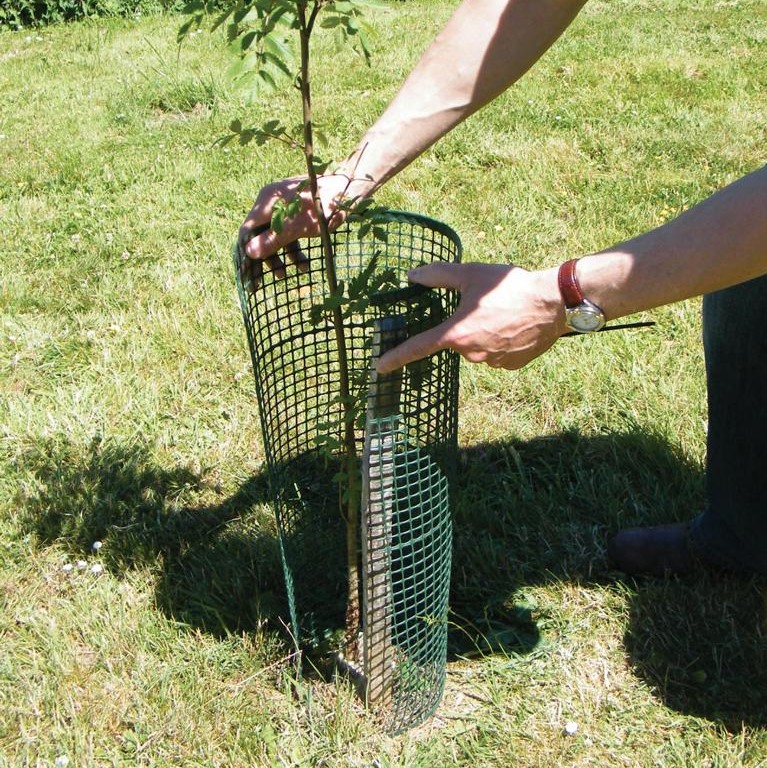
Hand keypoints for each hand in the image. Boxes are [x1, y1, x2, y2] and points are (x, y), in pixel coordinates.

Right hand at [237, 174, 351, 289]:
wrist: (348, 190)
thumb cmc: (322, 206)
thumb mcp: (297, 227)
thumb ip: (273, 239)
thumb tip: (249, 252)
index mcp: (267, 202)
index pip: (248, 230)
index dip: (247, 253)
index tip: (248, 275)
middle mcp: (272, 204)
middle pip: (261, 235)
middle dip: (265, 259)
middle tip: (262, 282)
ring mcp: (285, 209)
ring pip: (277, 237)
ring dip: (281, 257)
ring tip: (285, 276)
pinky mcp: (299, 215)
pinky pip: (290, 235)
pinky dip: (295, 250)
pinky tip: (304, 265)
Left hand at [376, 262, 566, 372]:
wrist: (552, 303)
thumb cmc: (509, 287)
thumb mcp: (470, 274)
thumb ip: (438, 275)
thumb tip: (413, 276)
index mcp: (456, 334)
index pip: (417, 348)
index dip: (395, 358)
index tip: (379, 368)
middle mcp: (470, 354)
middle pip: (456, 341)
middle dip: (464, 325)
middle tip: (485, 306)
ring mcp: (492, 363)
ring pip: (477, 348)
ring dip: (483, 333)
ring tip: (505, 313)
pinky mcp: (510, 366)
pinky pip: (497, 355)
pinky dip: (501, 342)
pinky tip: (515, 326)